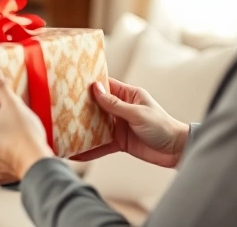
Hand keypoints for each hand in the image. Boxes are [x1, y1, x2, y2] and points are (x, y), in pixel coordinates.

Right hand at [72, 78, 188, 167]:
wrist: (176, 151)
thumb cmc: (162, 126)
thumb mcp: (138, 113)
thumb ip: (115, 104)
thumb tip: (95, 88)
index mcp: (128, 95)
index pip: (106, 86)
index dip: (90, 84)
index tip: (72, 83)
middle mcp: (121, 109)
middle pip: (97, 106)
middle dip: (81, 108)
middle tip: (60, 108)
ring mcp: (119, 126)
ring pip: (96, 125)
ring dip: (82, 129)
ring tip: (63, 131)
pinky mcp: (119, 142)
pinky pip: (101, 145)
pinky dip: (89, 149)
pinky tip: (76, 153)